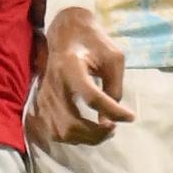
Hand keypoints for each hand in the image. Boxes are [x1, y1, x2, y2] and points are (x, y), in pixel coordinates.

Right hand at [30, 11, 131, 146]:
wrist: (65, 33)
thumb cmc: (93, 43)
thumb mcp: (113, 58)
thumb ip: (114, 88)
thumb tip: (111, 121)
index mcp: (71, 66)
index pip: (91, 97)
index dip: (113, 112)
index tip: (130, 116)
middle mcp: (54, 83)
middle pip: (72, 122)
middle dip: (97, 134)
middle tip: (114, 128)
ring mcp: (45, 95)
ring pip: (62, 132)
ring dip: (86, 138)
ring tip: (103, 131)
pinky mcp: (42, 103)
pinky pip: (54, 131)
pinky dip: (73, 137)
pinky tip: (87, 130)